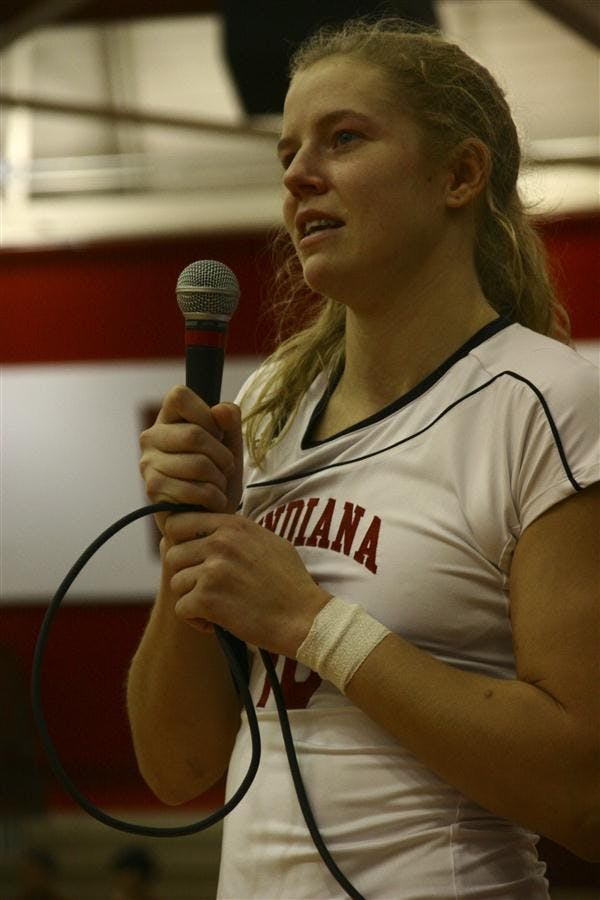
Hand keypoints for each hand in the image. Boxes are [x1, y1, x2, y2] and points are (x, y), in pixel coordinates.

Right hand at [139, 385, 242, 532]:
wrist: (209, 517)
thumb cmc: (218, 475)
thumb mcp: (231, 443)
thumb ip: (230, 421)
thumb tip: (221, 410)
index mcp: (168, 418)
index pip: (179, 396)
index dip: (206, 414)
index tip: (217, 434)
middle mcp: (151, 437)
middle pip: (195, 434)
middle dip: (222, 456)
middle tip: (225, 468)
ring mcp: (148, 464)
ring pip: (198, 464)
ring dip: (220, 480)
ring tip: (218, 486)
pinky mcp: (153, 489)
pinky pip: (194, 489)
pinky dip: (214, 498)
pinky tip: (212, 502)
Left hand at [164, 512, 330, 657]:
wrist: (303, 617)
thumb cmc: (290, 583)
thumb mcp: (268, 541)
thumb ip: (236, 533)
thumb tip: (212, 529)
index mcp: (233, 525)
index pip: (179, 521)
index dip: (181, 542)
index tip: (193, 559)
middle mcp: (220, 542)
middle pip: (173, 554)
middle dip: (186, 574)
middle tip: (206, 589)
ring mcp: (212, 570)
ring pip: (176, 582)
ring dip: (192, 598)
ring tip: (216, 607)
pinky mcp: (207, 599)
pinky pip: (181, 608)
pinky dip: (196, 621)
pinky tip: (217, 622)